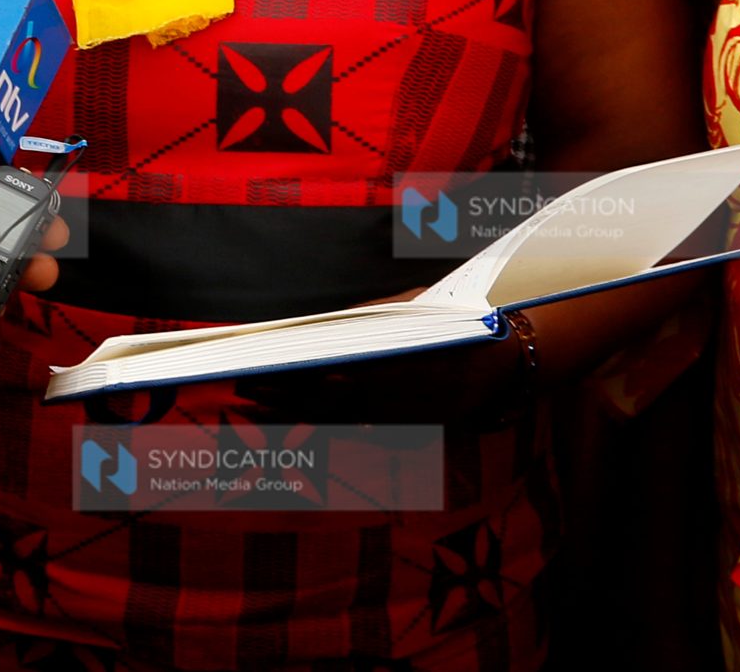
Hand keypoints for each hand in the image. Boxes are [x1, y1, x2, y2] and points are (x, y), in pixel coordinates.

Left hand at [230, 290, 527, 426]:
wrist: (500, 365)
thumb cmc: (452, 324)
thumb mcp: (410, 311)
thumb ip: (368, 320)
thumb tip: (323, 326)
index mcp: (384, 366)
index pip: (321, 373)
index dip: (285, 375)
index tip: (255, 368)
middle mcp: (385, 397)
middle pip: (317, 401)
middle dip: (276, 396)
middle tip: (239, 387)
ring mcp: (392, 417)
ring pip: (329, 418)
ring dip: (288, 412)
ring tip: (249, 402)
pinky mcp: (398, 427)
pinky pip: (349, 425)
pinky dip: (316, 420)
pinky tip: (289, 414)